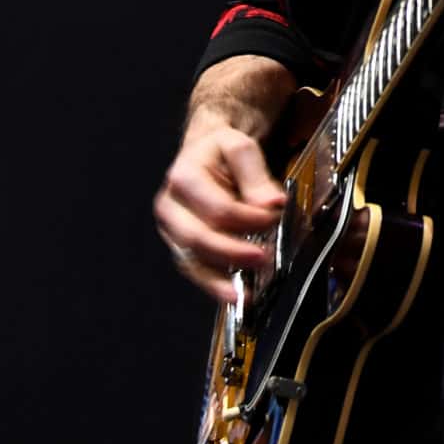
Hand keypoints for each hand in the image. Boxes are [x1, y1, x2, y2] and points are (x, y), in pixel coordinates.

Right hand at [152, 123, 285, 301]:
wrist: (203, 155)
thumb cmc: (221, 153)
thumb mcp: (241, 149)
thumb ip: (256, 176)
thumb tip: (272, 204)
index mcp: (183, 177)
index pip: (218, 208)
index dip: (248, 218)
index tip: (273, 218)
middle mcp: (170, 207)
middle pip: (198, 238)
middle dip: (232, 252)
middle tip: (263, 258)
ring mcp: (171, 230)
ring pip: (192, 260)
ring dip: (220, 278)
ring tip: (245, 291)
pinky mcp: (180, 247)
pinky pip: (194, 271)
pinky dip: (213, 286)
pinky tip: (234, 295)